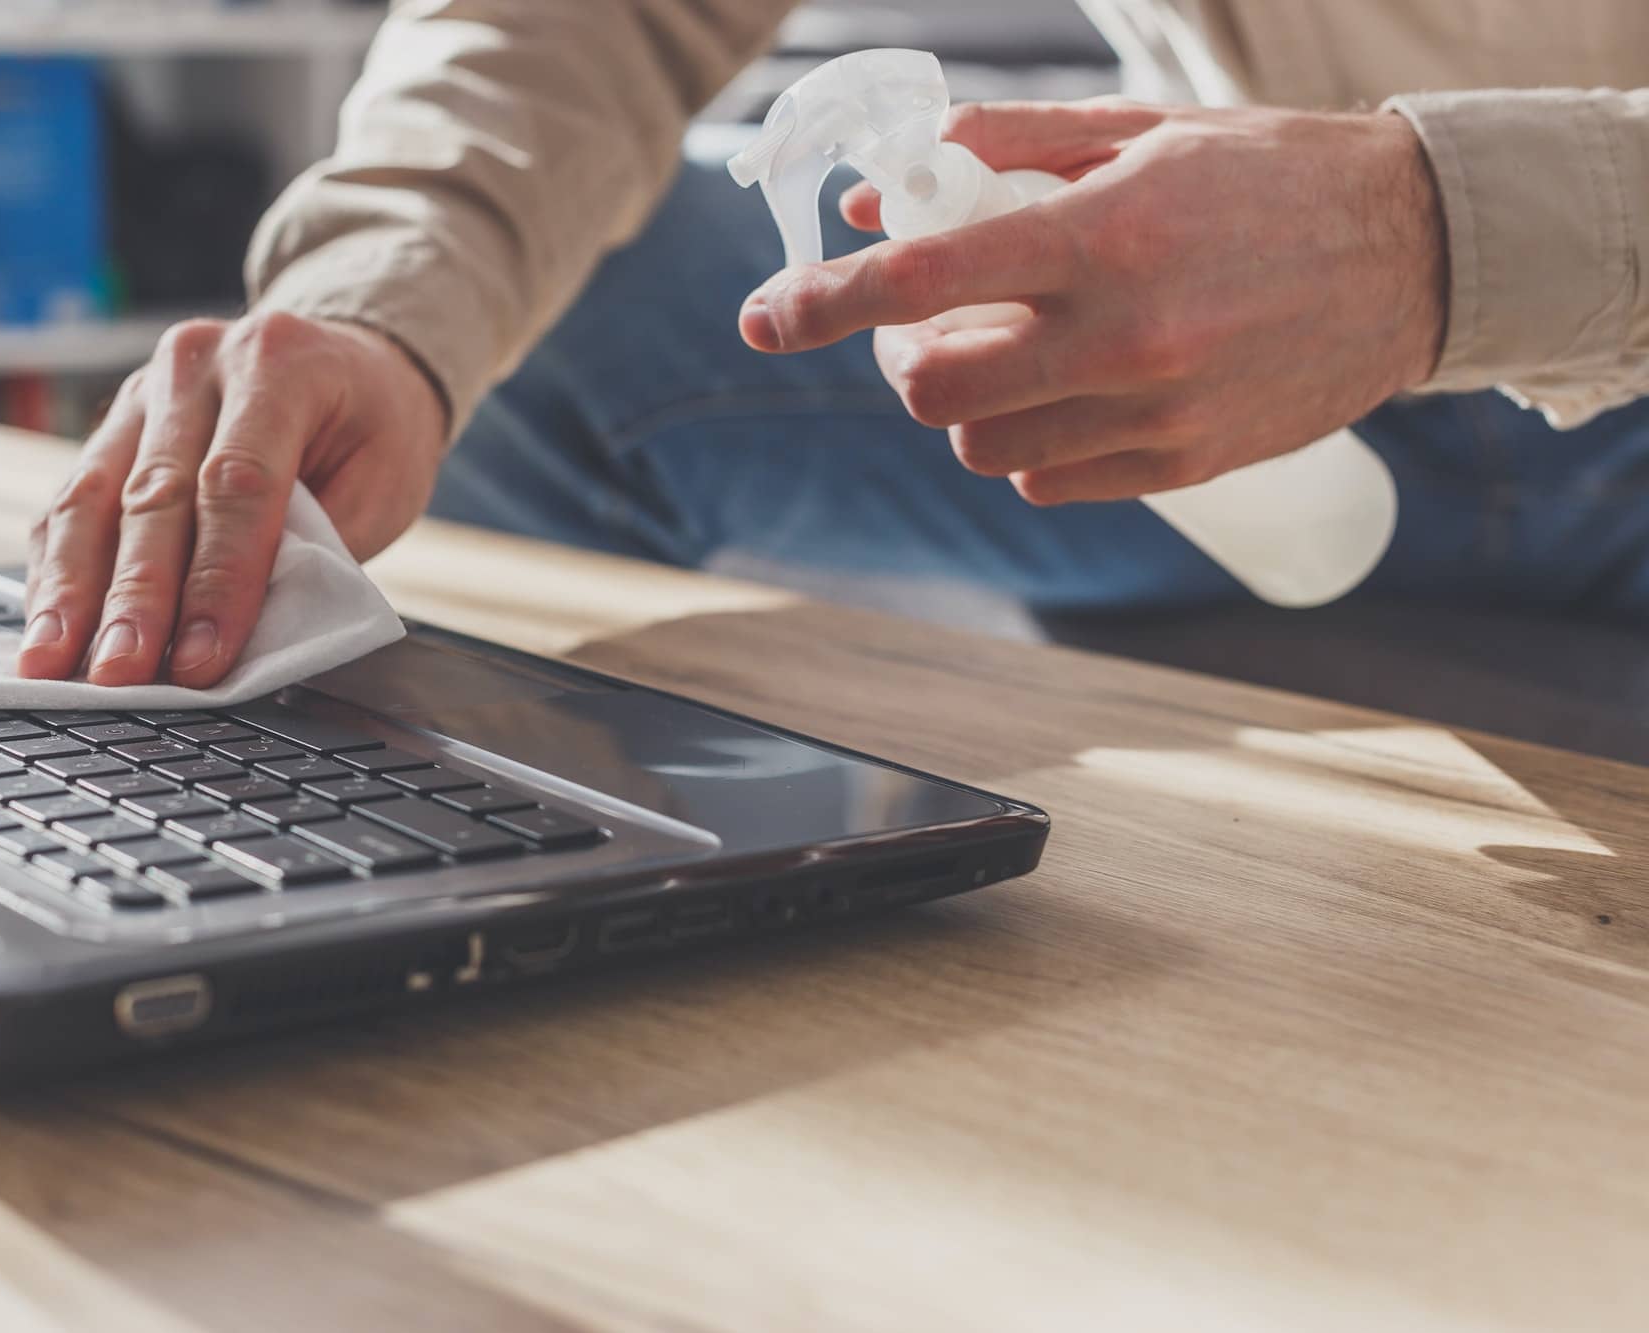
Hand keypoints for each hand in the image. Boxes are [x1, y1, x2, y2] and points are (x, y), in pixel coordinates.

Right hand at [18, 312, 446, 685]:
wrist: (350, 360)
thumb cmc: (374, 427)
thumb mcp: (381, 481)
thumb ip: (316, 549)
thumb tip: (244, 632)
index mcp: (278, 363)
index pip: (238, 482)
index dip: (218, 579)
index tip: (202, 657)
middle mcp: (196, 366)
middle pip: (153, 493)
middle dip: (136, 597)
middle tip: (119, 672)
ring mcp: (143, 392)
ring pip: (92, 498)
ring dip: (71, 590)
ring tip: (55, 660)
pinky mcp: (112, 427)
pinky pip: (72, 502)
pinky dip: (58, 570)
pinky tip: (49, 625)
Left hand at [738, 100, 1447, 502]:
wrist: (1416, 254)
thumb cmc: (1267, 175)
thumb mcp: (1134, 132)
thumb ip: (1000, 149)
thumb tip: (881, 194)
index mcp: (1102, 236)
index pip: (918, 281)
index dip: (820, 302)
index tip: (762, 317)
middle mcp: (1122, 336)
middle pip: (933, 390)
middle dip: (900, 360)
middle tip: (921, 326)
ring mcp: (1154, 412)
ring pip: (983, 446)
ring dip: (966, 405)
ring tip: (1008, 351)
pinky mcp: (1183, 465)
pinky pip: (1050, 480)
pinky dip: (1029, 442)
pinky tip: (1063, 392)